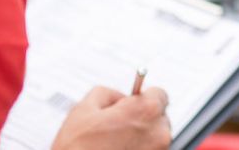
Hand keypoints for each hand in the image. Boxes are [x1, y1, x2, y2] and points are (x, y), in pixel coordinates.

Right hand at [52, 86, 171, 149]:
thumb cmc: (79, 149)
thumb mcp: (83, 109)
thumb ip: (107, 93)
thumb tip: (116, 97)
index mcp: (146, 111)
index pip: (159, 94)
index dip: (141, 98)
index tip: (132, 103)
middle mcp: (159, 133)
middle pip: (158, 117)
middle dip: (140, 118)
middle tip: (117, 125)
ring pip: (155, 138)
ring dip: (140, 137)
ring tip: (114, 144)